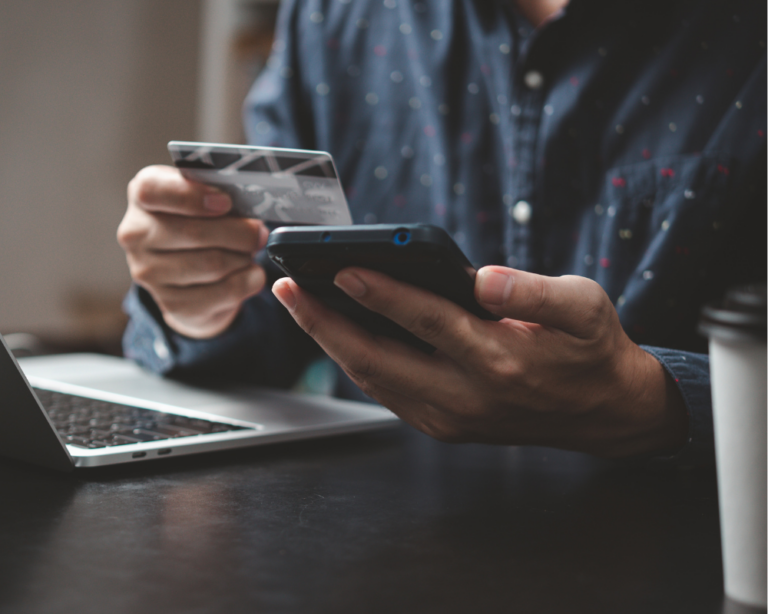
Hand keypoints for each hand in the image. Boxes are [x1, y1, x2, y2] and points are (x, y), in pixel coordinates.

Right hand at [117, 165, 267, 337]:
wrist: (190, 276)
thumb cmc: (201, 224)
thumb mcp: (204, 198)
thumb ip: (219, 192)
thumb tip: (252, 205)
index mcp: (142, 197)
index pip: (152, 191)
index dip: (192, 196)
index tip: (225, 202)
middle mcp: (136, 235)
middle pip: (193, 232)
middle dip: (238, 233)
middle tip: (258, 233)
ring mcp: (149, 273)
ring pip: (212, 264)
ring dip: (243, 258)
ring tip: (248, 253)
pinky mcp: (172, 304)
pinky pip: (224, 291)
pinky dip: (248, 281)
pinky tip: (250, 274)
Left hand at [272, 266, 687, 457]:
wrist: (601, 412)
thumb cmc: (589, 350)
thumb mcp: (586, 308)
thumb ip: (536, 292)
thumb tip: (482, 279)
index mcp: (500, 360)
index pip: (427, 321)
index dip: (381, 292)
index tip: (341, 267)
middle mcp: (466, 397)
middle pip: (378, 359)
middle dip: (325, 322)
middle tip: (287, 287)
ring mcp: (450, 418)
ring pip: (373, 379)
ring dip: (331, 342)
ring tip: (299, 305)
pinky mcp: (443, 425)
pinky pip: (386, 391)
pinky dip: (354, 362)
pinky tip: (335, 332)